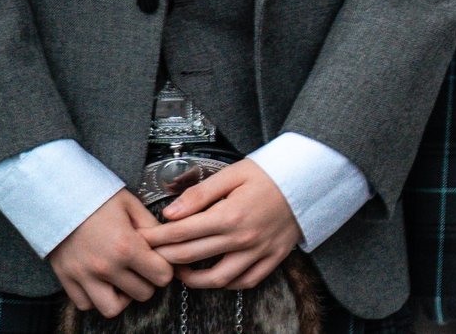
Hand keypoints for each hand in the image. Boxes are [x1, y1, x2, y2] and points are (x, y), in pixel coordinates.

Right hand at [47, 189, 174, 316]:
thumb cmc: (97, 198)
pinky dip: (96, 299)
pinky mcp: (67, 279)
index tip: (160, 261)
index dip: (165, 269)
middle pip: (142, 293)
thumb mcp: (131, 204)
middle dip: (148, 282)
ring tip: (123, 281)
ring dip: (123, 297)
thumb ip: (151, 226)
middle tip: (144, 270)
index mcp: (126, 246)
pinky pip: (86, 304)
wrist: (58, 198)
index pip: (161, 276)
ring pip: (112, 308)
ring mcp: (84, 276)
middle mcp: (106, 266)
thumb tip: (166, 241)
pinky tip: (102, 283)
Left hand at [149, 158, 303, 291]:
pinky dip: (227, 283)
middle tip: (151, 254)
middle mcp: (244, 238)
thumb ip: (200, 194)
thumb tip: (170, 212)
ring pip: (217, 279)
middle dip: (164, 256)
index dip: (157, 237)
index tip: (143, 237)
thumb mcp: (234, 173)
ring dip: (192, 278)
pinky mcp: (273, 257)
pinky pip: (246, 281)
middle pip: (191, 256)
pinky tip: (215, 276)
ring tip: (180, 270)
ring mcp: (259, 251)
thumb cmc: (273, 173)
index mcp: (231, 215)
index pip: (181, 233)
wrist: (312, 178)